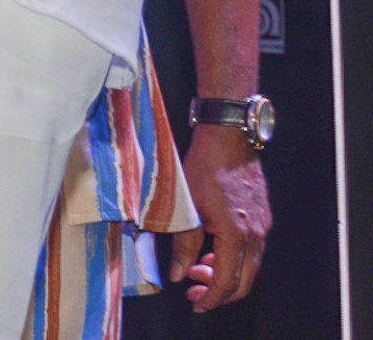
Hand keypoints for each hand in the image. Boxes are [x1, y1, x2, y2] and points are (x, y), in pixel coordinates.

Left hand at [172, 125, 270, 309]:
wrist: (229, 137)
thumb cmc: (205, 166)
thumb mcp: (187, 206)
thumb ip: (183, 243)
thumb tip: (177, 273)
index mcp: (236, 234)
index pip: (228, 281)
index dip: (212, 297)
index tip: (196, 303)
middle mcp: (255, 235)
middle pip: (244, 281)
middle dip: (220, 293)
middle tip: (195, 293)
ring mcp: (262, 226)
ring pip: (249, 267)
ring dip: (226, 275)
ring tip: (199, 269)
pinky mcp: (262, 217)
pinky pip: (252, 250)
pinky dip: (234, 259)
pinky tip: (213, 251)